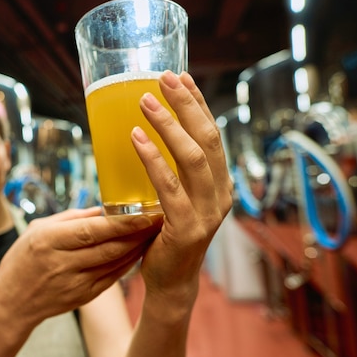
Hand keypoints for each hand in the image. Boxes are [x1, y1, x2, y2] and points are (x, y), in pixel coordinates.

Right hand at [0, 207, 162, 325]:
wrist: (12, 303)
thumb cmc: (23, 258)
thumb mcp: (38, 229)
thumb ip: (72, 218)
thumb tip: (106, 208)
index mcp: (48, 240)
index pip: (91, 231)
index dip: (121, 223)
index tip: (145, 212)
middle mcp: (62, 263)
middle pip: (109, 247)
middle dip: (138, 233)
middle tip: (160, 217)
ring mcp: (74, 283)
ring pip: (115, 263)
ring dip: (138, 246)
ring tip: (154, 231)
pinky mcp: (84, 297)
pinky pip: (113, 276)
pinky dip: (128, 262)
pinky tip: (139, 249)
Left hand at [131, 71, 232, 304]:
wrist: (170, 280)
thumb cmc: (167, 233)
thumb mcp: (177, 196)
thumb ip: (176, 170)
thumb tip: (152, 130)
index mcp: (220, 183)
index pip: (212, 135)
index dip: (197, 104)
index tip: (180, 77)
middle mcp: (221, 194)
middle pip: (206, 139)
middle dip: (185, 104)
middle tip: (163, 78)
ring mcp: (208, 212)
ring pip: (192, 157)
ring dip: (168, 124)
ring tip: (145, 101)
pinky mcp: (188, 228)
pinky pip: (169, 186)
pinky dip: (152, 159)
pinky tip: (136, 138)